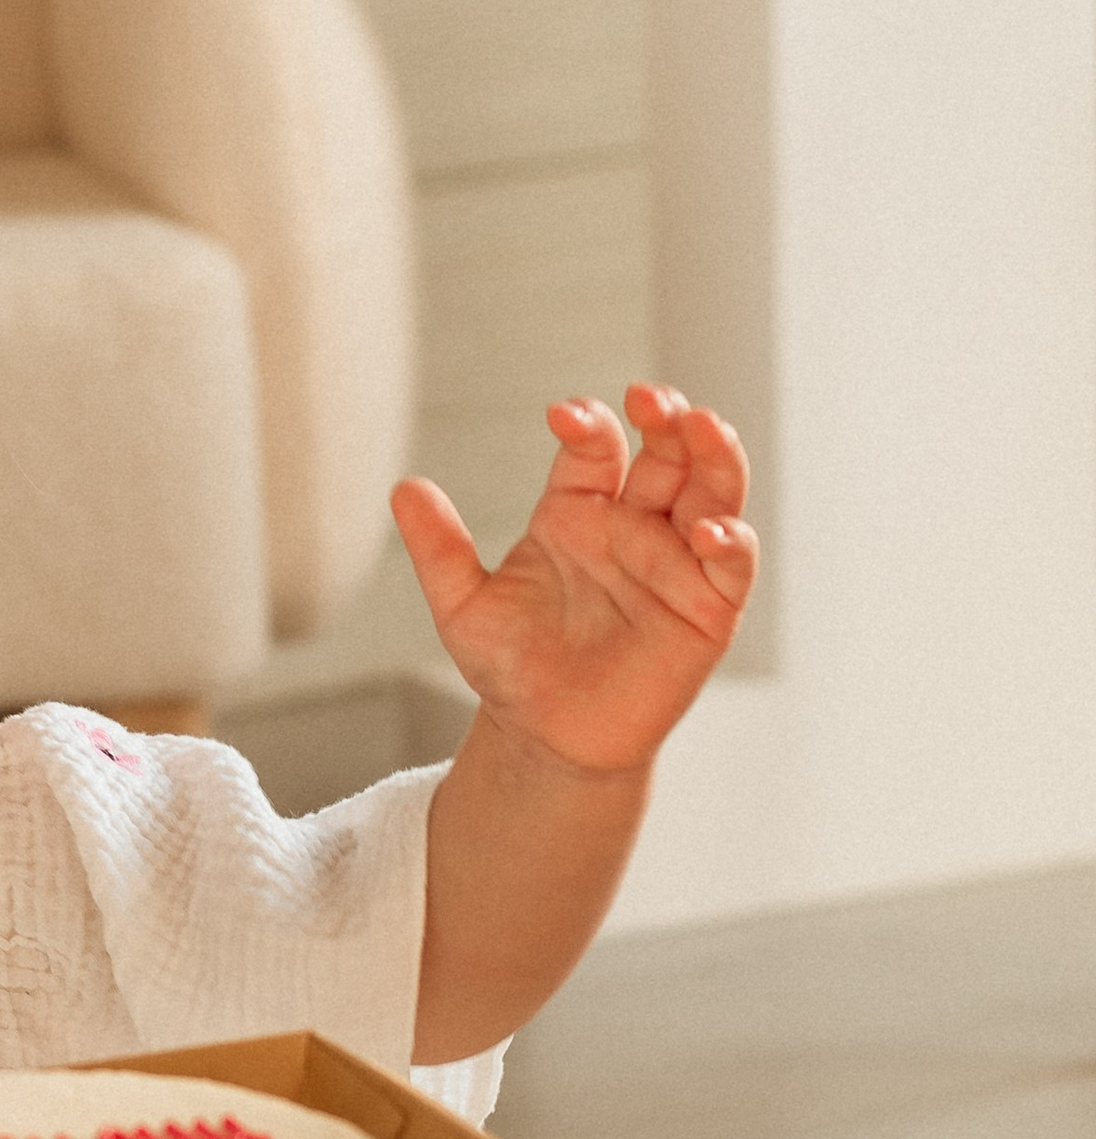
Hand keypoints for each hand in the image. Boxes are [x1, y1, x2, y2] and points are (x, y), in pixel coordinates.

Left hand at [396, 385, 755, 778]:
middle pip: (666, 454)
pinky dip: (732, 541)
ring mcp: (676, 564)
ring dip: (715, 456)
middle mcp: (633, 527)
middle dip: (667, 418)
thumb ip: (439, 550)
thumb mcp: (464, 609)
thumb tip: (405, 487)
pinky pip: (732, 566)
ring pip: (712, 492)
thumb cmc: (511, 667)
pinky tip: (712, 529)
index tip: (563, 416)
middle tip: (653, 399)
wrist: (545, 739)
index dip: (586, 425)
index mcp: (577, 512)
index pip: (594, 448)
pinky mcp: (709, 610)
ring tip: (704, 426)